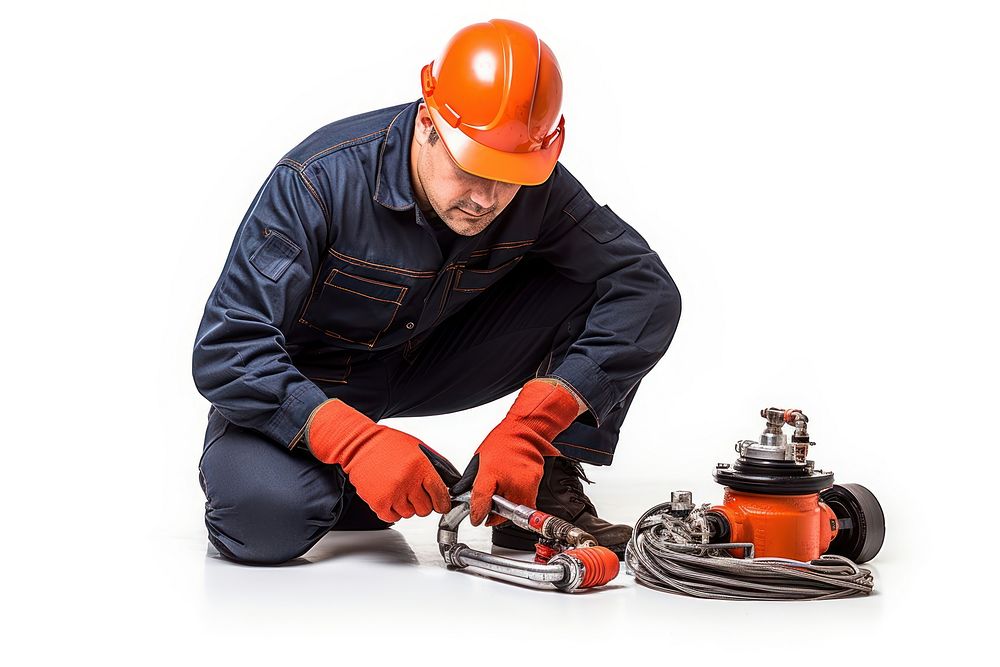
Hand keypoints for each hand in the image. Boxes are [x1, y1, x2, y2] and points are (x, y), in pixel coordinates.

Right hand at [306, 399, 457, 522]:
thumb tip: (451, 484)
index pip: (440, 495)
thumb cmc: (388, 445)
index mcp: (421, 466)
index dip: (442, 503)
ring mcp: (393, 493)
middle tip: (415, 493)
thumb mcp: (419, 449)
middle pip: (425, 509)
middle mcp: (408, 481)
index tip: (441, 505)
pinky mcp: (378, 502)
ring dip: (406, 506)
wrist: (359, 445)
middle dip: (423, 503)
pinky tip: (390, 498)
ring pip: (409, 514)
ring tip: (399, 491)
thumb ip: (437, 467)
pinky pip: (393, 518)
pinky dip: (392, 511)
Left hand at [452, 379, 582, 525]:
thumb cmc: (501, 442)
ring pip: (517, 510)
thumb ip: (472, 481)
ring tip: (503, 497)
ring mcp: (525, 482)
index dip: (477, 514)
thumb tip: (463, 496)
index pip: (482, 501)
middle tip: (489, 511)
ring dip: (509, 510)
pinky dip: (520, 501)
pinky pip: (528, 501)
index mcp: (491, 472)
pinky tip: (514, 489)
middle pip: (503, 511)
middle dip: (495, 514)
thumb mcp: (478, 460)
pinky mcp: (536, 483)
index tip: (477, 519)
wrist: (523, 431)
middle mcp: (510, 479)